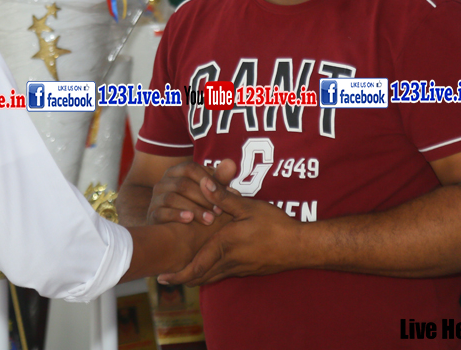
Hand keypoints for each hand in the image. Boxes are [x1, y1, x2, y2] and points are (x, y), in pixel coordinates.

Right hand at [148, 159, 236, 224]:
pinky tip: (189, 220)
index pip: (190, 168)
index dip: (208, 180)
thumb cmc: (196, 204)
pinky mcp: (152, 214)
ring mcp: (156, 198)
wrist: (174, 227)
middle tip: (220, 211)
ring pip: (172, 198)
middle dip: (203, 198)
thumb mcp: (209, 191)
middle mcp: (163, 182)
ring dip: (193, 208)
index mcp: (176, 171)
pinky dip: (176, 215)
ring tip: (209, 219)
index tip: (224, 194)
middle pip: (182, 184)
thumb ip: (219, 178)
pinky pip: (161, 213)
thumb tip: (231, 163)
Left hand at [157, 175, 303, 285]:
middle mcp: (229, 262)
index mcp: (224, 245)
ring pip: (211, 278)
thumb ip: (223, 197)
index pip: (195, 267)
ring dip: (195, 276)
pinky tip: (210, 265)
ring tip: (182, 273)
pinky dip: (211, 273)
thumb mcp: (248, 206)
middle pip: (199, 277)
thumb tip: (204, 183)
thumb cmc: (274, 224)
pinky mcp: (248, 270)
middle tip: (165, 277)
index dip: (177, 274)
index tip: (161, 276)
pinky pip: (223, 274)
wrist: (298, 246)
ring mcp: (239, 269)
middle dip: (181, 278)